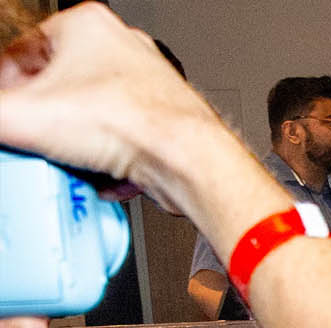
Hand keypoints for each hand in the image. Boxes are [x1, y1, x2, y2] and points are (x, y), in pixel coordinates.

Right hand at [0, 5, 231, 205]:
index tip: (5, 115)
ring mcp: (147, 88)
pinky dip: (106, 163)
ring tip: (70, 162)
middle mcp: (122, 51)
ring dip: (74, 148)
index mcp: (86, 25)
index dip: (5, 90)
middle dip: (44, 123)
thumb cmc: (131, 123)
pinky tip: (101, 175)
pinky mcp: (162, 125)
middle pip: (58, 91)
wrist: (188, 161)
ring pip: (90, 121)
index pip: (19, 53)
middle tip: (34, 142)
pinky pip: (119, 144)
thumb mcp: (25, 117)